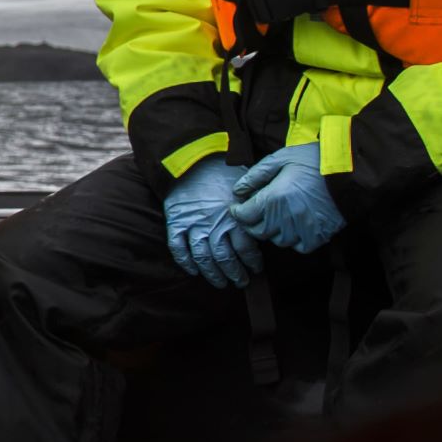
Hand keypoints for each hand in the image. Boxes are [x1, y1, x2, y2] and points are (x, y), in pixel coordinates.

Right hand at [162, 157, 262, 287]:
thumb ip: (253, 206)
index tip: (256, 269)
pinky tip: (193, 271)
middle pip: (225, 258)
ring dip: (212, 274)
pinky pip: (178, 248)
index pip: (247, 249)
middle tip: (241, 282)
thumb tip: (265, 218)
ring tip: (220, 283)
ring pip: (203, 258)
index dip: (253, 262)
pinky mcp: (176, 223)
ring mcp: (194, 226)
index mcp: (234, 218)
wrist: (191, 158)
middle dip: (235, 274)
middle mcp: (214, 226)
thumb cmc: (222, 170)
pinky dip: (185, 262)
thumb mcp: (245, 186)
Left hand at [229, 144, 346, 254]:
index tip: (239, 205)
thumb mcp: (280, 158)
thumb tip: (237, 190)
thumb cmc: (314, 160)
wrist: (352, 169)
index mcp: (273, 198)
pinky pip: (299, 247)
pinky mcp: (320, 236)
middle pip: (258, 232)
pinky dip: (294, 240)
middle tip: (256, 212)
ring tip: (277, 218)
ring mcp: (304, 229)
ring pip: (278, 241)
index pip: (243, 216)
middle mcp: (286, 218)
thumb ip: (255, 175)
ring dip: (273, 232)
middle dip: (252, 223)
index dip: (237, 211)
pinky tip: (295, 226)